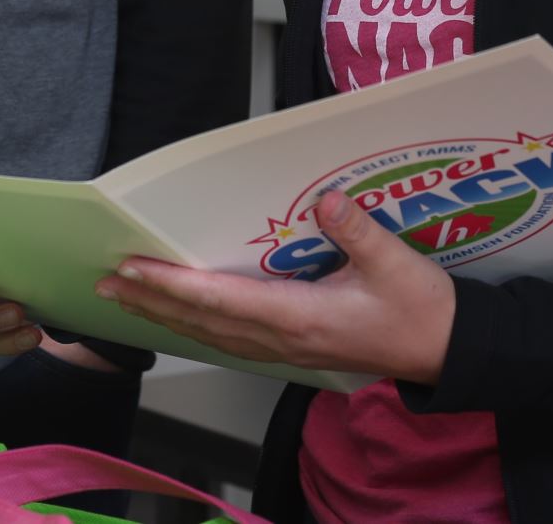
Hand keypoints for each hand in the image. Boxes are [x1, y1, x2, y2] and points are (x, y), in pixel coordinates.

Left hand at [97, 190, 455, 382]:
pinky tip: (184, 317)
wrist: (447, 351)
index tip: (133, 268)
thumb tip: (325, 201)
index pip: (220, 300)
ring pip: (212, 335)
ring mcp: (287, 350)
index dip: (172, 284)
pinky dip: (198, 326)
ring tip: (127, 298)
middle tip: (106, 281)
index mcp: (301, 318)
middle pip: (203, 321)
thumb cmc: (422, 310)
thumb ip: (357, 232)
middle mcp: (284, 340)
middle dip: (152, 301)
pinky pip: (232, 340)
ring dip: (167, 316)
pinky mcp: (295, 349)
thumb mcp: (395, 264)